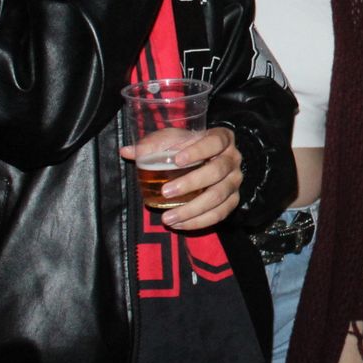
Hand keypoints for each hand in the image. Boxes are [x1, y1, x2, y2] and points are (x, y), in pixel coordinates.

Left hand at [121, 126, 241, 229]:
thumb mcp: (172, 140)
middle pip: (218, 171)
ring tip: (168, 218)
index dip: (198, 151)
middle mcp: (233, 159)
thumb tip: (127, 152)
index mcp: (222, 138)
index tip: (177, 160)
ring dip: (193, 209)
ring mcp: (235, 181)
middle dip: (191, 183)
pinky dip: (199, 221)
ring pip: (219, 196)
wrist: (208, 160)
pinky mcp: (233, 200)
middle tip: (166, 192)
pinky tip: (179, 225)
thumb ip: (152, 145)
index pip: (215, 142)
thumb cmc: (187, 147)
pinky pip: (220, 213)